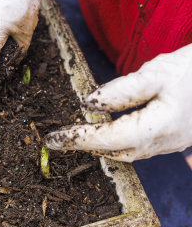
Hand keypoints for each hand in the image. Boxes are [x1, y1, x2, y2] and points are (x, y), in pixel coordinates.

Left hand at [45, 44, 191, 161]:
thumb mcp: (156, 72)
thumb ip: (121, 91)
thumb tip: (88, 104)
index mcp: (156, 128)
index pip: (106, 138)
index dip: (77, 138)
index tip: (52, 138)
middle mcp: (162, 143)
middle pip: (114, 152)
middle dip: (85, 147)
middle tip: (58, 139)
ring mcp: (170, 144)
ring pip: (126, 153)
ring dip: (100, 147)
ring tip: (76, 137)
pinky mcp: (172, 138)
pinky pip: (138, 147)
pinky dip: (117, 143)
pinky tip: (107, 134)